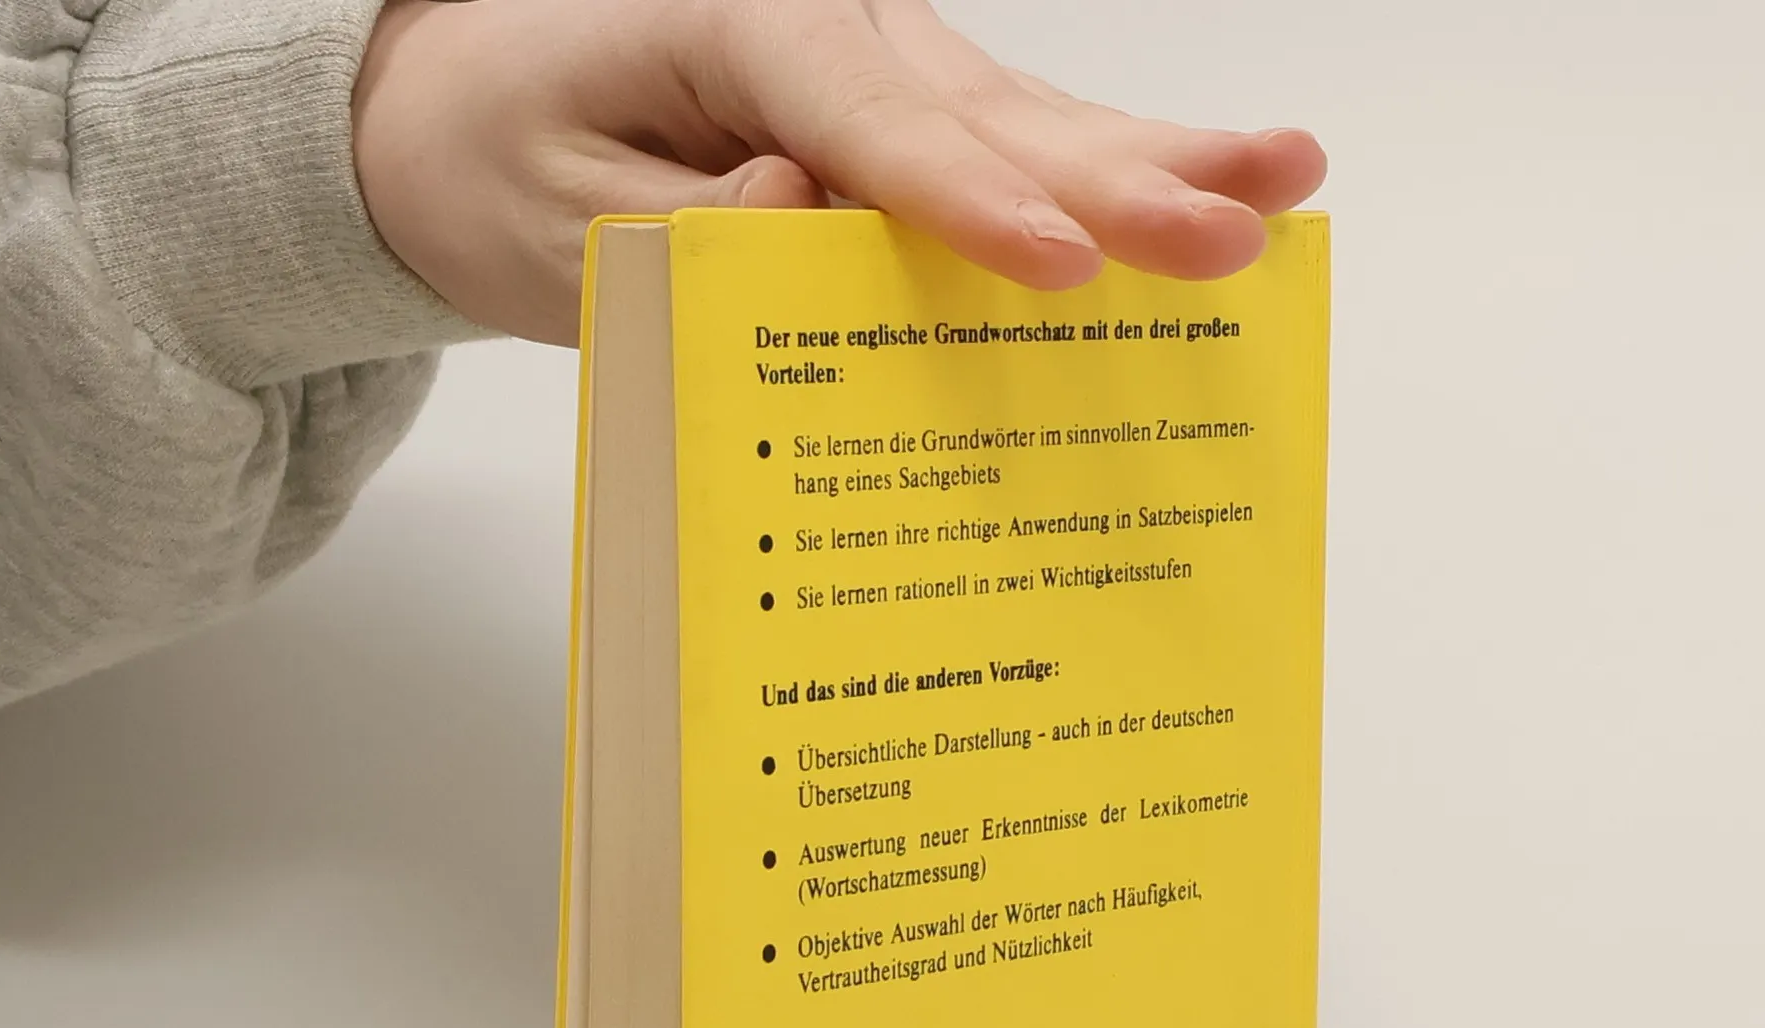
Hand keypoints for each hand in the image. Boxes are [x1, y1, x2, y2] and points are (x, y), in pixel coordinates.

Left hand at [353, 0, 1327, 345]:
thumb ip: (682, 229)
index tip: (1061, 267)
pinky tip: (1207, 188)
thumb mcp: (555, 217)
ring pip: (1031, 120)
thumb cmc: (509, 154)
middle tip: (1237, 226)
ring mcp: (881, 65)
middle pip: (992, 112)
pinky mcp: (905, 115)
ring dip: (1155, 164)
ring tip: (1284, 181)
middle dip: (1119, 182)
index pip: (870, 125)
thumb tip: (806, 216)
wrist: (480, 104)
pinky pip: (1015, 149)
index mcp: (732, 22)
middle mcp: (831, 25)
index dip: (971, 204)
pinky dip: (1106, 180)